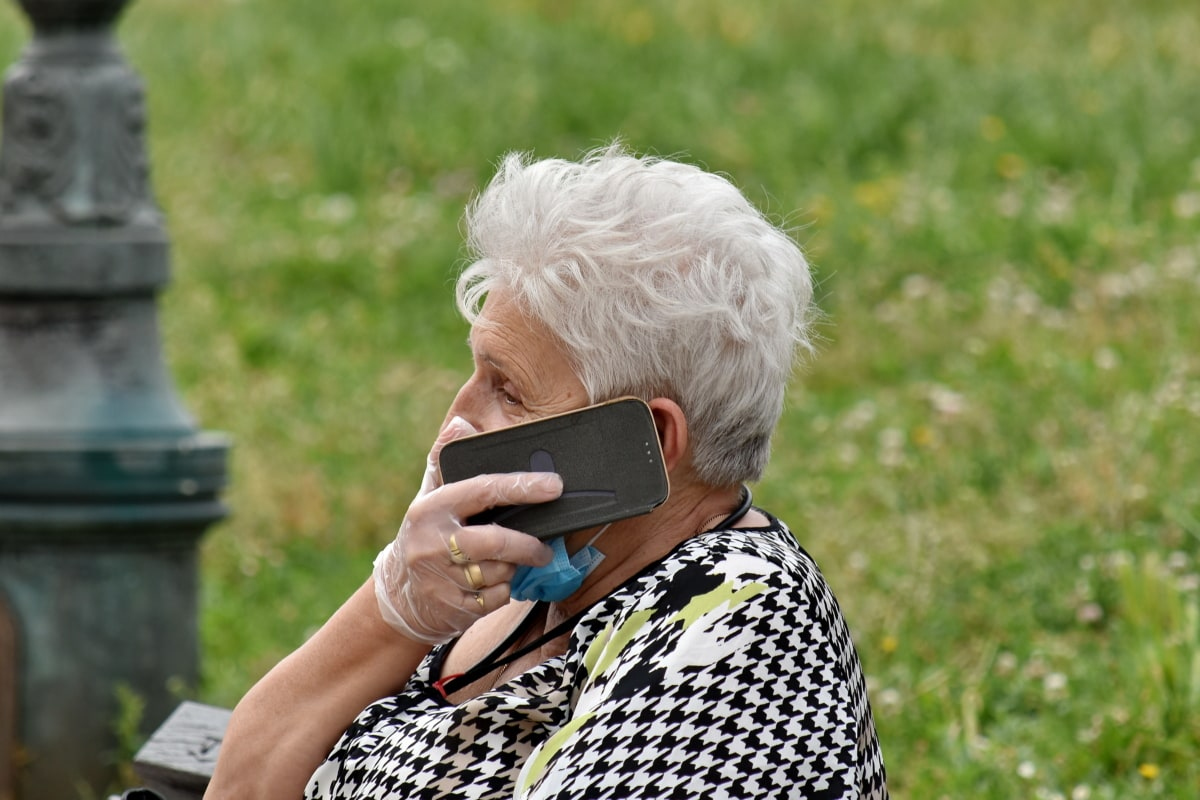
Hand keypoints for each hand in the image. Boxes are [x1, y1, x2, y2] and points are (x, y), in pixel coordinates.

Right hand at [372, 417, 559, 643]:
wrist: (398, 594)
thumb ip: (446, 460)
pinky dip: (504, 592)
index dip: (521, 487)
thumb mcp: (429, 496)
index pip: (483, 490)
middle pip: (496, 541)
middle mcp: (432, 543)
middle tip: (545, 548)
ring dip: (513, 570)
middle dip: (528, 545)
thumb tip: (460, 423)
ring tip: (507, 564)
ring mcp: (440, 578)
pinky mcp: (451, 607)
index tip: (554, 485)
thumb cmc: (426, 534)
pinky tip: (495, 584)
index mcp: (431, 508)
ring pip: (499, 573)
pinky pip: (496, 599)